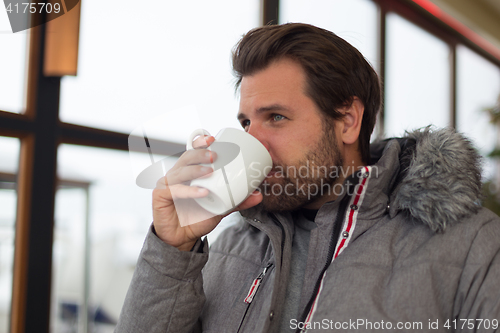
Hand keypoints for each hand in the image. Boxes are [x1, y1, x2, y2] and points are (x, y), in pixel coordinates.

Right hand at [152, 135, 261, 250]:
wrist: (183, 238)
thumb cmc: (197, 218)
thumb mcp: (221, 208)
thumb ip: (237, 201)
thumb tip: (258, 195)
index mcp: (189, 172)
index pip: (192, 152)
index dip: (199, 142)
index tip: (213, 138)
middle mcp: (177, 175)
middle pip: (185, 157)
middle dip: (199, 153)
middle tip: (215, 155)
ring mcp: (167, 184)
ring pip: (179, 171)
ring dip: (195, 169)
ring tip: (210, 171)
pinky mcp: (160, 196)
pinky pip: (175, 190)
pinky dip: (189, 190)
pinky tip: (202, 192)